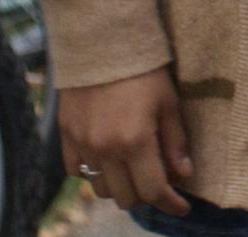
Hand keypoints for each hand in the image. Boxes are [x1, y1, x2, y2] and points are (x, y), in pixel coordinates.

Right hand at [59, 69, 192, 213]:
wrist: (100, 41)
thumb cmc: (143, 69)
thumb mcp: (168, 102)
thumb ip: (175, 141)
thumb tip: (183, 174)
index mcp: (134, 141)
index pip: (153, 190)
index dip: (170, 204)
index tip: (181, 207)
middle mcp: (104, 149)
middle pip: (125, 197)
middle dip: (147, 196)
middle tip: (160, 184)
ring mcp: (81, 144)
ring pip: (99, 188)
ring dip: (119, 187)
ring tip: (133, 171)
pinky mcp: (65, 135)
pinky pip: (75, 171)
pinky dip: (92, 173)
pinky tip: (107, 159)